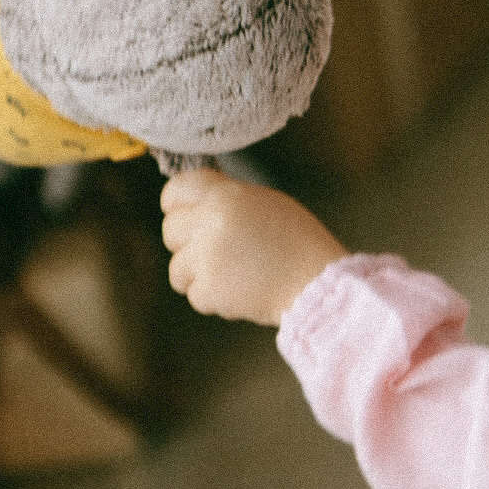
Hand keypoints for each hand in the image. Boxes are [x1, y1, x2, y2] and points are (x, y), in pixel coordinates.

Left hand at [161, 168, 346, 327]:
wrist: (317, 283)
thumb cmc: (299, 243)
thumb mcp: (267, 203)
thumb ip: (228, 199)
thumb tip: (198, 201)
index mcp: (227, 195)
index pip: (176, 190)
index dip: (175, 204)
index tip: (181, 214)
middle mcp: (211, 222)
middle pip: (170, 231)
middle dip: (186, 244)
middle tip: (216, 252)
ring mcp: (207, 257)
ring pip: (176, 268)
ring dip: (197, 275)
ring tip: (232, 274)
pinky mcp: (209, 289)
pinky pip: (194, 294)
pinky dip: (213, 298)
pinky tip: (240, 291)